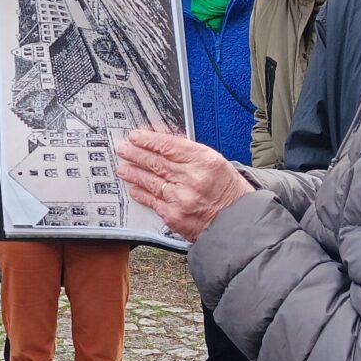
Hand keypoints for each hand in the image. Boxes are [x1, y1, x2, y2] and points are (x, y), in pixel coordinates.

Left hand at [115, 128, 253, 241]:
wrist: (238, 224)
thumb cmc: (229, 192)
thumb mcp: (217, 164)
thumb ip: (190, 154)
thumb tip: (163, 145)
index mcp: (205, 161)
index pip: (169, 146)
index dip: (148, 140)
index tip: (135, 136)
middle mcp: (192, 178)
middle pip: (156, 162)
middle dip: (136, 154)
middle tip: (123, 149)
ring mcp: (182, 199)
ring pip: (151, 181)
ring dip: (134, 173)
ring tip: (122, 167)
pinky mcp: (175, 217)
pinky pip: (153, 202)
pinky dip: (142, 194)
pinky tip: (133, 189)